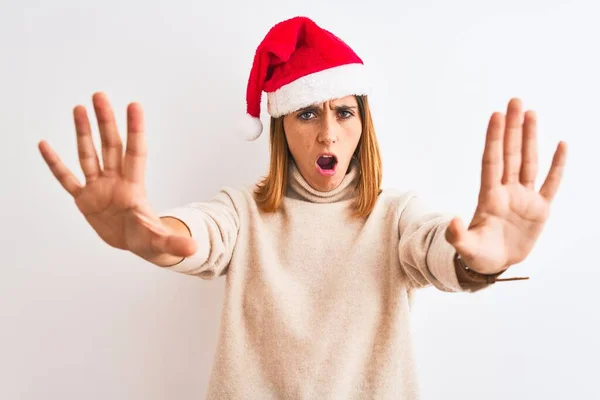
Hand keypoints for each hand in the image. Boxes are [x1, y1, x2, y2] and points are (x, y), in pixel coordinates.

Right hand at [38, 92, 196, 263]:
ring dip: (83, 133)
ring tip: (79, 108)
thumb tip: (194, 248)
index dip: (135, 130)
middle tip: (100, 95)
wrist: (136, 244)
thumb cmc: (150, 238)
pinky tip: (45, 144)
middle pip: (110, 146)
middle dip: (105, 121)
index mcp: (134, 187)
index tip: (134, 105)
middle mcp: (116, 181)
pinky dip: (55, 163)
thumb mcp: (161, 242)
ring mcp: (99, 188)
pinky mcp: (84, 199)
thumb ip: (173, 243)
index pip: (135, 152)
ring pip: (89, 155)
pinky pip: (67, 178)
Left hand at [445, 98, 566, 274]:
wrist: (494, 264)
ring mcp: (524, 198)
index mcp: (489, 197)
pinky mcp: (540, 209)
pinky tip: (561, 144)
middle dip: (513, 128)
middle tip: (515, 100)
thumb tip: (452, 221)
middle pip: (510, 154)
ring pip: (529, 161)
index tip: (496, 115)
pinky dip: (557, 165)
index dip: (494, 139)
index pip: (492, 161)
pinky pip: (551, 183)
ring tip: (531, 113)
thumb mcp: (465, 248)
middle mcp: (506, 191)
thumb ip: (457, 235)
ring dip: (531, 138)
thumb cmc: (477, 255)